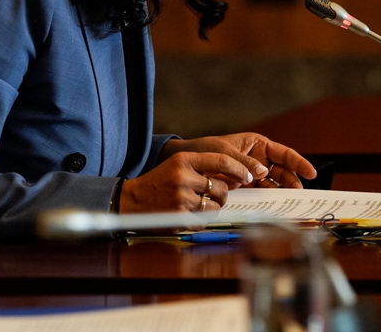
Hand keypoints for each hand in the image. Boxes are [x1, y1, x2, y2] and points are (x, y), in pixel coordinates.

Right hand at [119, 150, 256, 212]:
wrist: (132, 200)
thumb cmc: (158, 182)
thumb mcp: (176, 165)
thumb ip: (202, 166)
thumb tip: (236, 176)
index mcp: (183, 159)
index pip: (222, 160)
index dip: (239, 169)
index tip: (248, 176)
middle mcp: (183, 177)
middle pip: (221, 187)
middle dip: (222, 194)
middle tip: (215, 195)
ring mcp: (182, 198)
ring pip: (216, 206)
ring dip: (213, 207)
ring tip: (198, 204)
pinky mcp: (180, 217)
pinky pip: (206, 220)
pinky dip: (202, 219)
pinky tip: (189, 214)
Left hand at [161, 133, 316, 188]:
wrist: (186, 162)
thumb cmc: (205, 150)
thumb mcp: (224, 152)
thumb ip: (244, 163)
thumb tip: (263, 172)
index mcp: (257, 145)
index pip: (284, 154)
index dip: (299, 162)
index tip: (311, 173)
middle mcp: (259, 159)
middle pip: (283, 171)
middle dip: (292, 181)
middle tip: (299, 194)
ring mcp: (253, 174)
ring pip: (274, 184)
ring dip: (282, 193)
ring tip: (289, 202)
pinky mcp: (246, 187)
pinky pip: (261, 193)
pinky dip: (267, 199)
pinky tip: (272, 206)